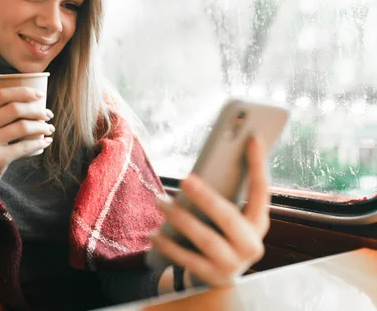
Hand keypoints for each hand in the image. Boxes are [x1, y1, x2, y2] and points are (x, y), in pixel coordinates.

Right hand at [0, 87, 53, 205]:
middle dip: (36, 110)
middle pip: (14, 109)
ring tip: (49, 129)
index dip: (23, 92)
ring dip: (41, 127)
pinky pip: (24, 147)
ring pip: (22, 127)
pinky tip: (45, 142)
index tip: (39, 95)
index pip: (1, 95)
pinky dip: (39, 143)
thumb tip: (29, 104)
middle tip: (48, 115)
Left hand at [150, 136, 269, 287]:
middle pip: (228, 217)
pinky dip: (168, 245)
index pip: (261, 191)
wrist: (219, 278)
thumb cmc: (221, 234)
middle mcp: (251, 245)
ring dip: (180, 218)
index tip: (252, 137)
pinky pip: (186, 259)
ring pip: (204, 239)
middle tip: (185, 178)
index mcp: (258, 223)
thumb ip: (223, 195)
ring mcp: (232, 264)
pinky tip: (154, 234)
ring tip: (160, 201)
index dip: (258, 164)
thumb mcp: (228, 217)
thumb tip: (204, 165)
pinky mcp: (211, 276)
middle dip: (206, 197)